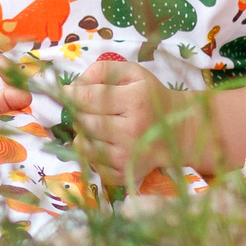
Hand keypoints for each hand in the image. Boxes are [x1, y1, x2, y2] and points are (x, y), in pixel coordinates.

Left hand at [67, 60, 182, 190]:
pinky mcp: (123, 174)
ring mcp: (127, 156)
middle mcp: (131, 131)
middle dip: (79, 113)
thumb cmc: (150, 97)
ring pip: (83, 145)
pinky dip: (91, 152)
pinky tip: (104, 143)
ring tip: (96, 125)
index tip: (67, 91)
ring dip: (83, 133)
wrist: (178, 131)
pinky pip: (92, 163)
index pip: (88, 98)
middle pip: (83, 122)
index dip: (72, 94)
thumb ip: (102, 71)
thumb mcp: (132, 73)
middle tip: (86, 109)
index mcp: (135, 101)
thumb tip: (74, 86)